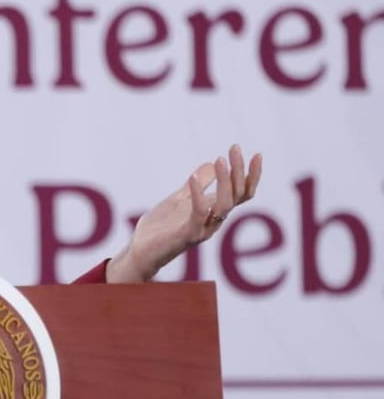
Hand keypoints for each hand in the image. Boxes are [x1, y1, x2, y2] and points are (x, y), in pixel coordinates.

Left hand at [107, 144, 262, 282]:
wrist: (141, 250)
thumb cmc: (161, 227)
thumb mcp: (179, 199)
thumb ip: (195, 185)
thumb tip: (211, 163)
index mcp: (214, 211)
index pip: (242, 193)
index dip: (252, 176)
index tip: (257, 154)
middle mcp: (214, 220)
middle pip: (237, 195)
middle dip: (238, 170)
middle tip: (235, 148)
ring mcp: (203, 228)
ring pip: (225, 205)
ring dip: (224, 181)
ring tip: (220, 159)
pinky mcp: (187, 235)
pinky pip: (199, 214)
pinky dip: (198, 194)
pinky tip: (193, 177)